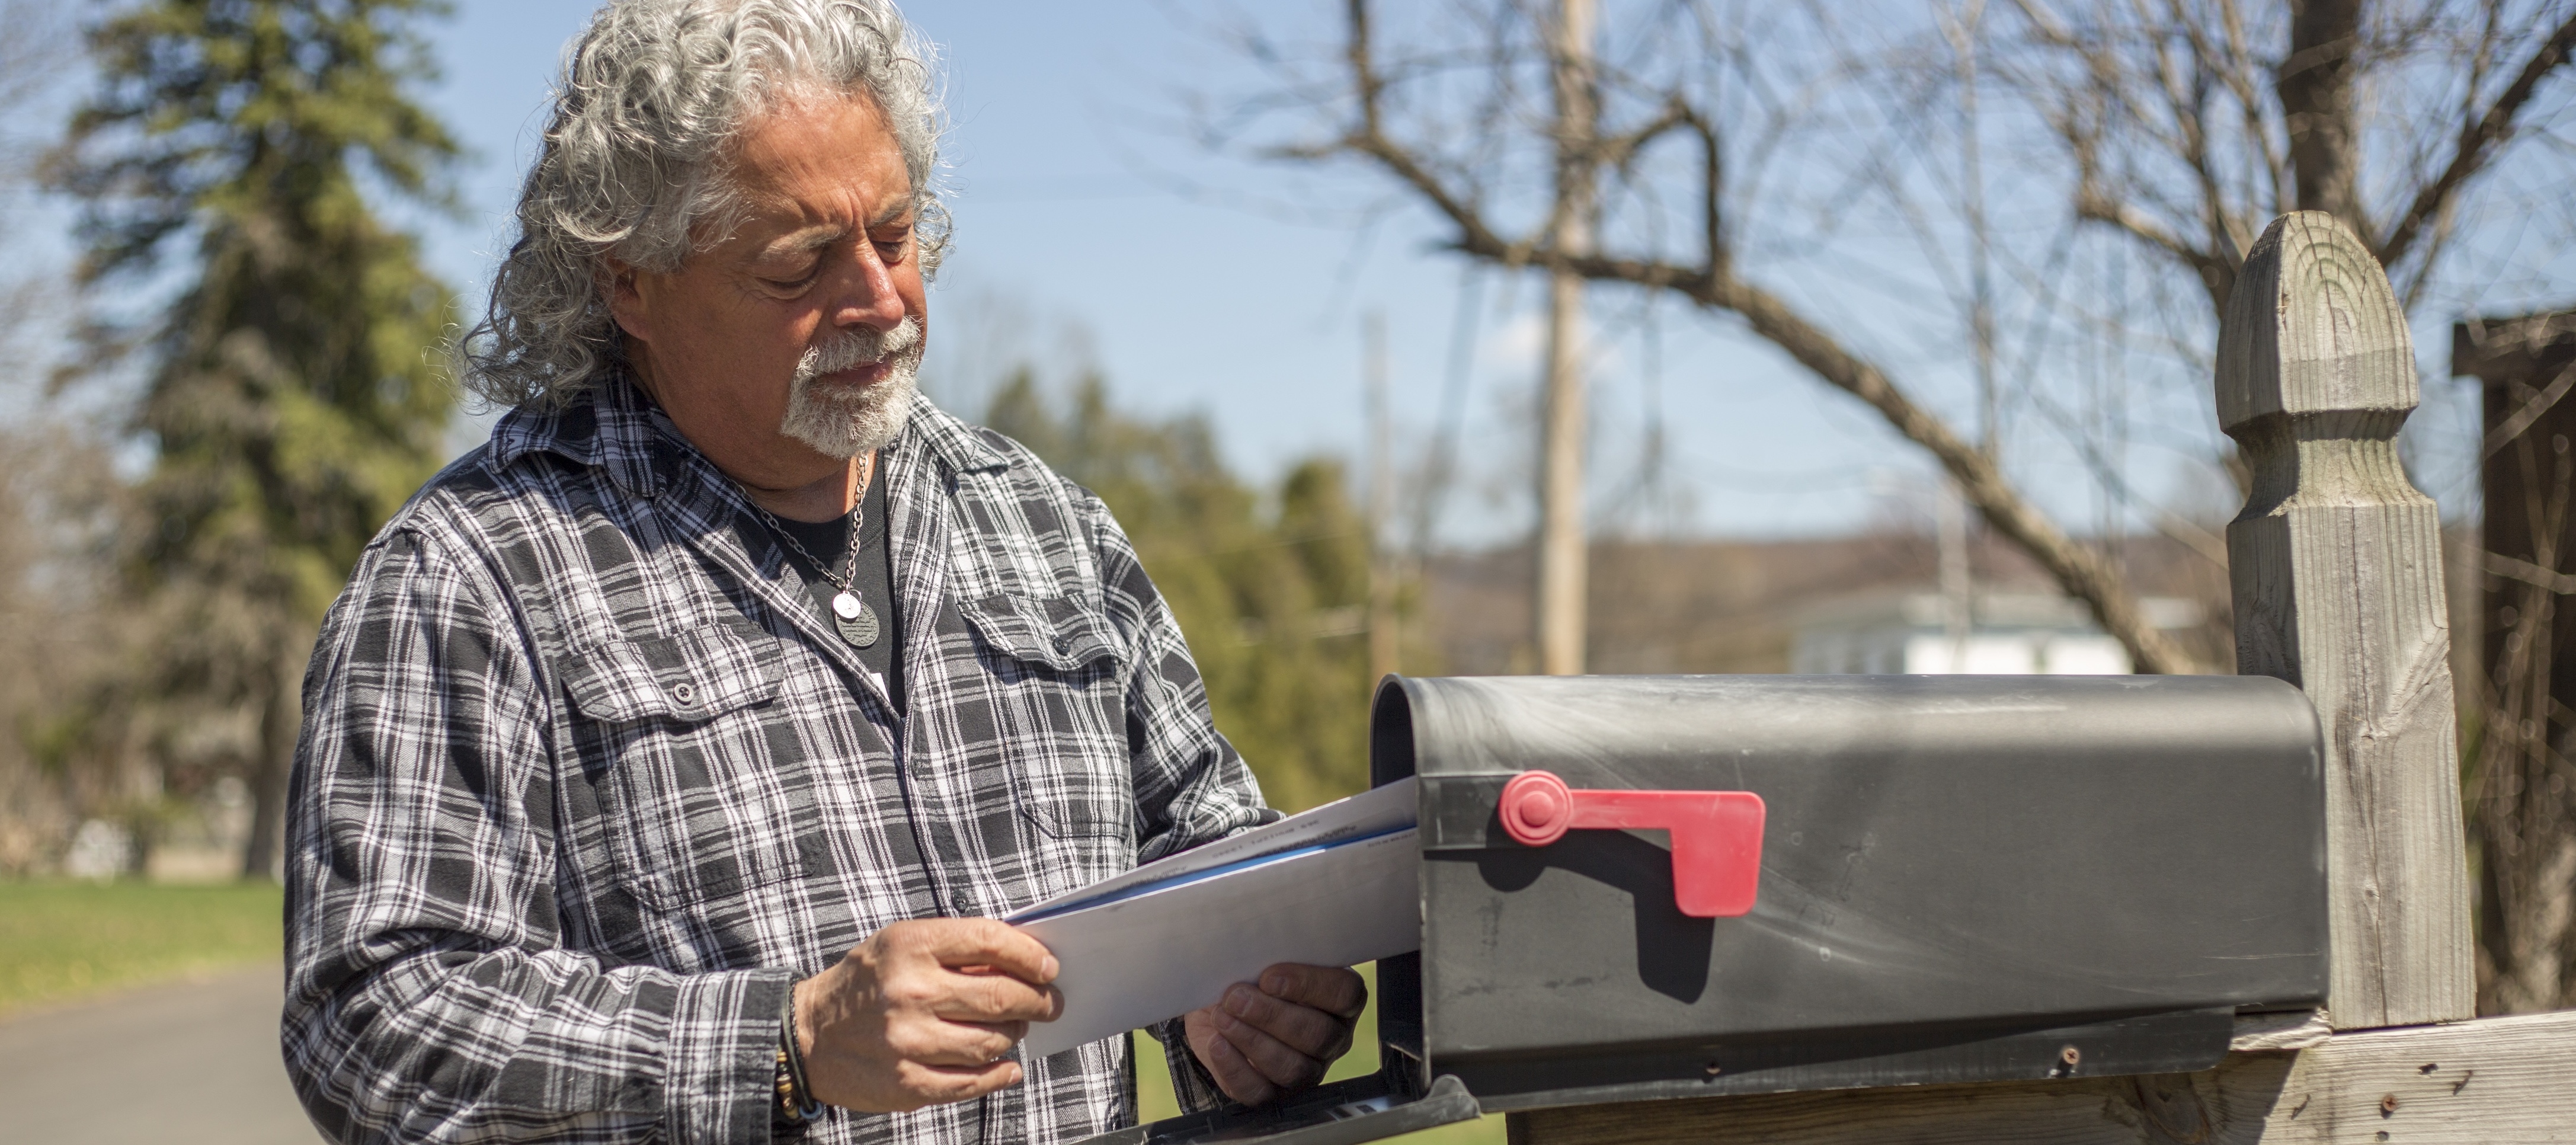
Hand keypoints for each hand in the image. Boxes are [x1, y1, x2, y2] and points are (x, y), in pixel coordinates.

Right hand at [794, 918, 1064, 1112]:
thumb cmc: (865, 984)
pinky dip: (1000, 1075)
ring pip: (992, 1041)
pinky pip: (972, 1082)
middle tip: (1049, 1003)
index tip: (1049, 967)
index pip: (989, 942)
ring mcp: (908, 1041)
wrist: (807, 1036)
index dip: (1030, 956)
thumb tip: (1021, 962)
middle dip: (1037, 1000)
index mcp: (910, 946)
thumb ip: (953, 949)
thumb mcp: (899, 945)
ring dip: (1015, 1035)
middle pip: (1000, 996)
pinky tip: (1007, 1067)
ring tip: (1015, 1030)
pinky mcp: (906, 1083)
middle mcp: (909, 992)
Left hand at [1182, 963, 1366, 1106]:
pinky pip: (1261, 1092)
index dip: (1309, 986)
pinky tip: (1218, 1043)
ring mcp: (1306, 1069)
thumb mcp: (1260, 958)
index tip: (1269, 976)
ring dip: (1252, 1040)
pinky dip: (1235, 1068)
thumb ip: (1269, 954)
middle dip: (1272, 1015)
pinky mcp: (1274, 1093)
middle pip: (1319, 1035)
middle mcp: (1331, 1038)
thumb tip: (1255, 949)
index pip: (1345, 994)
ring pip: (1294, 1068)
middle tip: (1236, 997)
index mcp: (1339, 999)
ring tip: (1223, 1016)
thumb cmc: (1248, 977)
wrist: (1216, 1006)